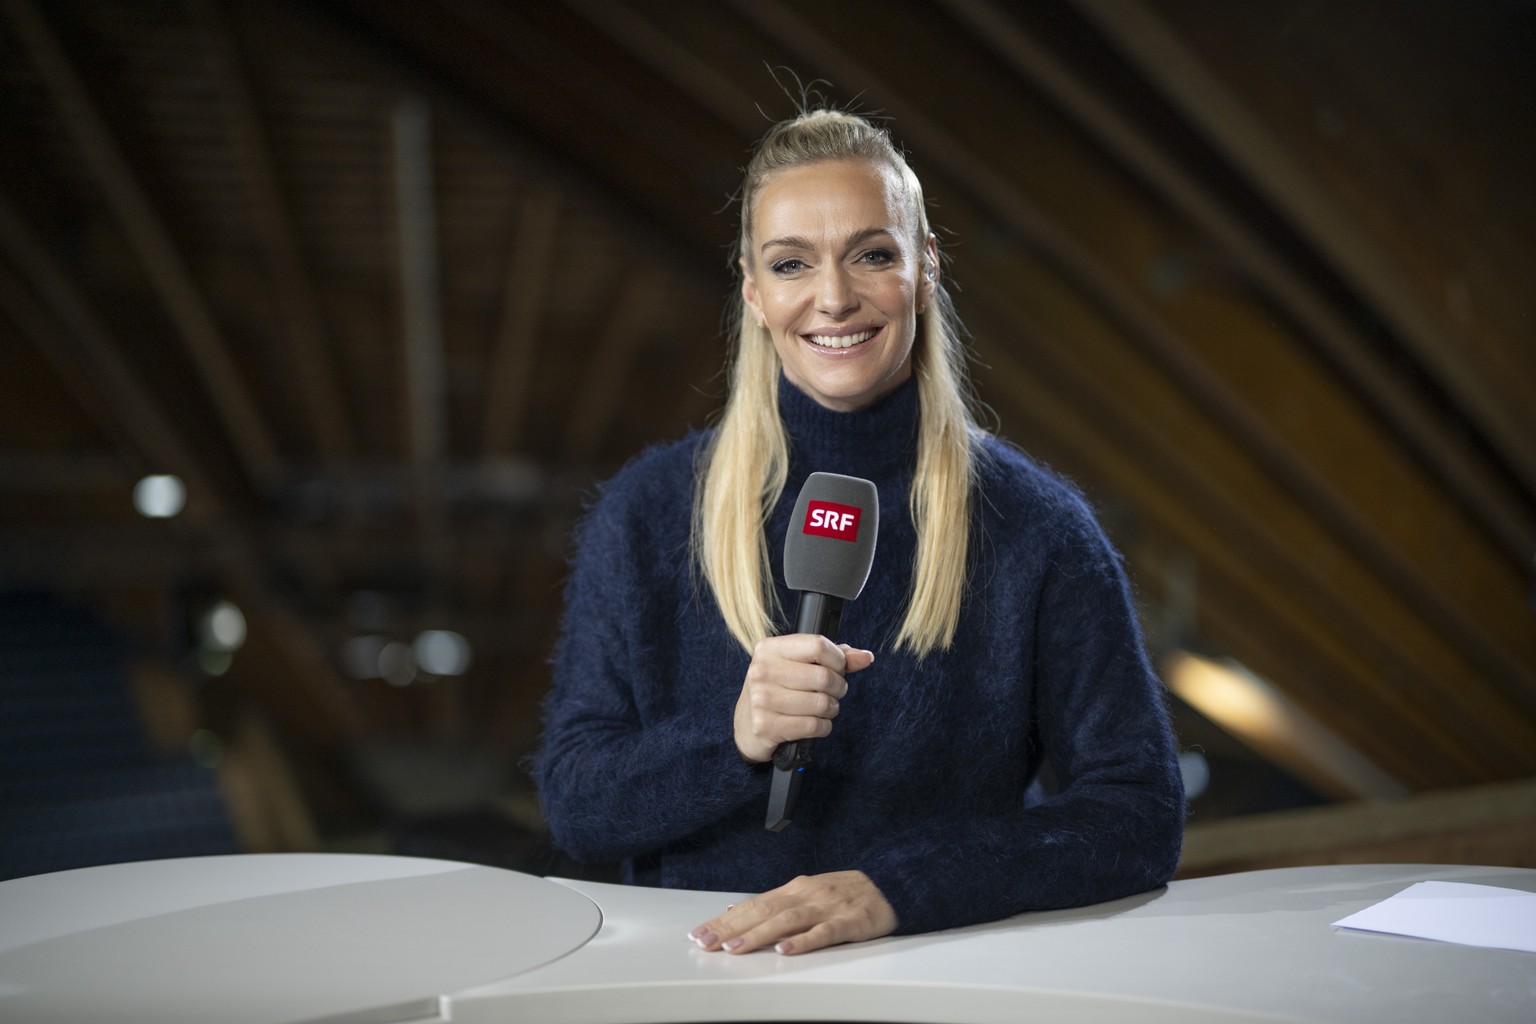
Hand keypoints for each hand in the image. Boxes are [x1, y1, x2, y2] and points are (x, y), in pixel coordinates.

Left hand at [687, 871, 896, 955]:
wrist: (892, 886)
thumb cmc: (845, 895)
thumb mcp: (807, 894)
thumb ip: (773, 904)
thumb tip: (734, 910)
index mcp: (795, 890)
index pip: (752, 906)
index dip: (724, 921)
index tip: (699, 934)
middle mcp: (807, 895)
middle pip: (763, 911)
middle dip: (731, 928)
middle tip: (705, 943)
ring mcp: (829, 907)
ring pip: (788, 921)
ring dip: (759, 934)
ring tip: (735, 948)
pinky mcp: (851, 922)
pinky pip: (825, 932)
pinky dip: (804, 941)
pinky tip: (786, 950)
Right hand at [733, 635, 873, 763]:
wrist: (746, 726)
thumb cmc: (777, 689)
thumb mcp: (798, 665)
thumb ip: (834, 658)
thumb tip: (865, 657)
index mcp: (770, 649)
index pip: (818, 645)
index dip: (838, 659)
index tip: (838, 668)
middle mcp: (762, 671)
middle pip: (823, 676)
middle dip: (838, 687)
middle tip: (833, 692)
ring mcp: (762, 699)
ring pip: (821, 703)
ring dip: (832, 709)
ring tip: (824, 708)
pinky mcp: (766, 725)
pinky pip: (814, 725)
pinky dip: (824, 726)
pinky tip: (816, 723)